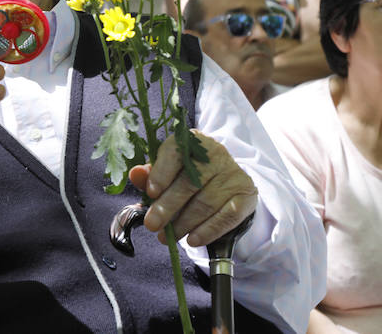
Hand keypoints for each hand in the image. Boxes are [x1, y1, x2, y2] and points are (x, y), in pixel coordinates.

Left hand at [129, 131, 257, 246]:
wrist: (223, 179)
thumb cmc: (186, 173)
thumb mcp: (166, 170)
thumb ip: (150, 173)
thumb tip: (135, 174)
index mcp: (192, 140)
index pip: (176, 153)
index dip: (162, 174)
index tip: (150, 194)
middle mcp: (216, 153)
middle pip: (190, 182)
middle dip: (168, 206)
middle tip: (152, 225)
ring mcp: (233, 173)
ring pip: (206, 202)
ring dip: (185, 223)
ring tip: (169, 237)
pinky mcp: (246, 194)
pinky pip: (227, 216)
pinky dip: (208, 231)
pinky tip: (193, 240)